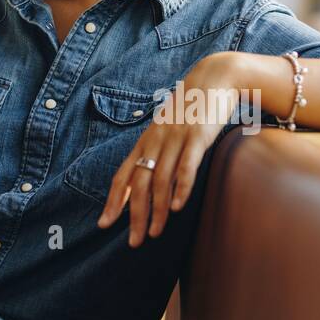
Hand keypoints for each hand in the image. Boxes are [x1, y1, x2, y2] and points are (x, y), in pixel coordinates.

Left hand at [96, 53, 241, 246]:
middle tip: (133, 242)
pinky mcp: (197, 136)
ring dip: (156, 210)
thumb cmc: (191, 108)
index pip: (122, 175)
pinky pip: (185, 166)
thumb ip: (158, 152)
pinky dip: (180, 187)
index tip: (104, 224)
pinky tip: (177, 207)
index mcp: (146, 142)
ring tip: (154, 233)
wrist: (215, 78)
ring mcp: (176, 138)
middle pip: (138, 183)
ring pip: (159, 180)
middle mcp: (156, 141)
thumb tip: (150, 179)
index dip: (113, 201)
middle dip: (134, 215)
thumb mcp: (168, 129)